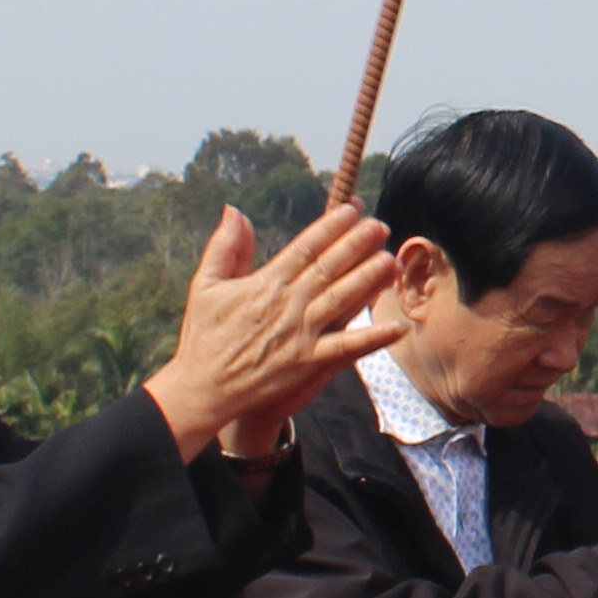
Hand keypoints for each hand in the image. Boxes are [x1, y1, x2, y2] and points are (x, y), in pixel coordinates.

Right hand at [144, 204, 404, 462]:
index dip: (331, 226)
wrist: (201, 389)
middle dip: (357, 244)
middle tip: (381, 225)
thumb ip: (226, 247)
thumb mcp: (205, 285)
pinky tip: (397, 327)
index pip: (305, 248)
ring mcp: (300, 333)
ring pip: (341, 299)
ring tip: (392, 260)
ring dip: (368, 279)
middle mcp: (287, 304)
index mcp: (265, 283)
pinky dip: (372, 338)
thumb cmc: (203, 336)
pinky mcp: (307, 362)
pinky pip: (346, 348)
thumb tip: (234, 210)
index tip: (352, 209)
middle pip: (329, 268)